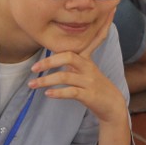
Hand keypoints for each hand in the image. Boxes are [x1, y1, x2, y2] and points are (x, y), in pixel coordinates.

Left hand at [28, 9, 126, 123]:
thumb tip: (56, 54)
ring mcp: (89, 81)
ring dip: (46, 80)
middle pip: (68, 57)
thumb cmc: (96, 86)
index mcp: (86, 60)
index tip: (44, 39)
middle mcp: (88, 67)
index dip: (59, 42)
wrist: (113, 104)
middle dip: (49, 62)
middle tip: (33, 67)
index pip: (73, 46)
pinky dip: (58, 93)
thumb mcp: (87, 69)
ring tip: (32, 84)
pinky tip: (48, 93)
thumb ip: (75, 60)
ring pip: (65, 77)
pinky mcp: (89, 95)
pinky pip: (72, 92)